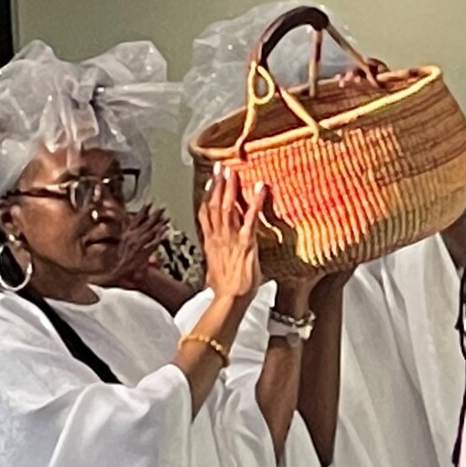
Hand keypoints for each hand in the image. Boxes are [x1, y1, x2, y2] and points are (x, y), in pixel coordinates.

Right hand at [108, 206, 171, 287]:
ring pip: (151, 232)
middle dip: (155, 215)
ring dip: (160, 224)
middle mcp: (132, 238)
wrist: (121, 270)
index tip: (150, 203)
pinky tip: (166, 231)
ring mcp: (138, 245)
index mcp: (126, 233)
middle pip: (146, 224)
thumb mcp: (122, 239)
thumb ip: (125, 228)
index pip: (135, 219)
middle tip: (163, 208)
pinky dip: (160, 236)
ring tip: (167, 218)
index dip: (143, 211)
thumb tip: (126, 217)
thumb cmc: (123, 255)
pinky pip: (154, 243)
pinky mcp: (144, 252)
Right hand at [198, 167, 271, 301]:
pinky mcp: (246, 243)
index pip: (204, 213)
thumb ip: (217, 257)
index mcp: (210, 242)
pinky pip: (251, 218)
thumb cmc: (225, 289)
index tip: (207, 181)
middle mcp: (218, 237)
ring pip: (228, 207)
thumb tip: (218, 258)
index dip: (205, 195)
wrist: (230, 299)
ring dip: (231, 188)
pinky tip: (261, 188)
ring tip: (234, 171)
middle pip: (214, 205)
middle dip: (217, 185)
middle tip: (220, 167)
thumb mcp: (215, 269)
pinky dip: (256, 202)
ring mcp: (231, 238)